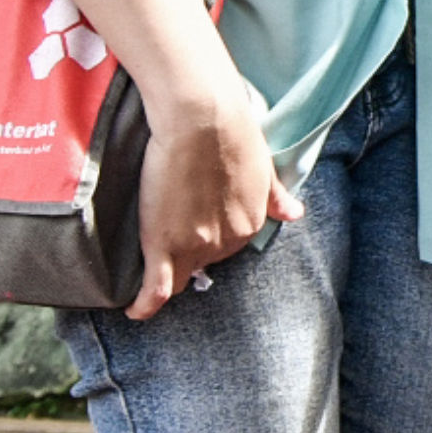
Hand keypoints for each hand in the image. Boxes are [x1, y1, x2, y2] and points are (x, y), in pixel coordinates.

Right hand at [129, 75, 301, 320]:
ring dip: (169, 274)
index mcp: (250, 223)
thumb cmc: (233, 132)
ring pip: (180, 275)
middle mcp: (228, 242)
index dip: (209, 236)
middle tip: (170, 231)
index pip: (227, 245)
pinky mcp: (163, 244)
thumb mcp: (263, 167)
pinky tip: (136, 311)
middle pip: (204, 259)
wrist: (202, 121)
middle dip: (190, 250)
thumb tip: (295, 213)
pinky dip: (146, 303)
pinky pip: (156, 288)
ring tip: (152, 278)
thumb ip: (275, 195)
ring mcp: (195, 246)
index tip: (195, 227)